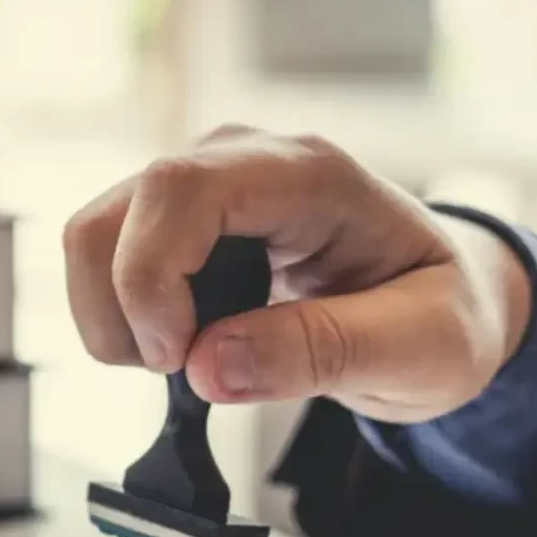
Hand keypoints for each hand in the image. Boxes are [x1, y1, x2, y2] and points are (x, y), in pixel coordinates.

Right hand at [62, 124, 532, 423]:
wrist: (441, 306)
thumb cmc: (441, 317)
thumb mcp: (418, 350)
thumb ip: (321, 351)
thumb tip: (205, 367)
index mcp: (311, 175)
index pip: (181, 189)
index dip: (150, 276)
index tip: (177, 359)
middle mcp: (243, 162)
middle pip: (116, 214)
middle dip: (124, 311)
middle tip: (184, 374)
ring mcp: (203, 189)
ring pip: (95, 236)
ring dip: (114, 319)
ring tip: (186, 365)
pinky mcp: (179, 225)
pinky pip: (109, 260)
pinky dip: (122, 320)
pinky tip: (181, 349)